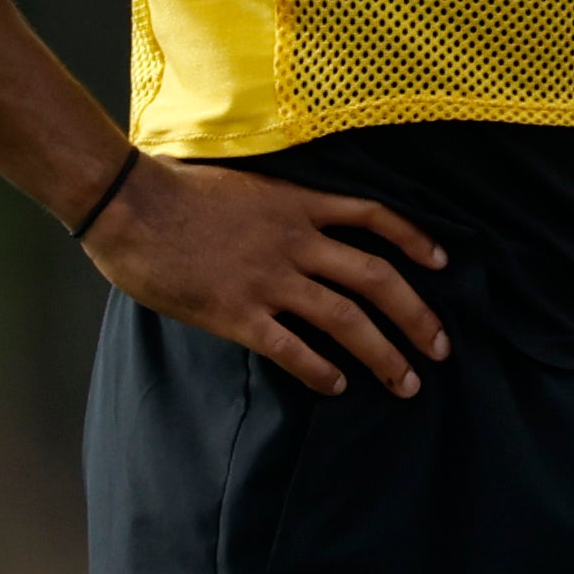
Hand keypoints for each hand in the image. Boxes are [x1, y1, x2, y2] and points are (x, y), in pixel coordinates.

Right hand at [83, 156, 451, 397]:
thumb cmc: (181, 191)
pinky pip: (290, 348)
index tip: (442, 263)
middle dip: (416, 315)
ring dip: (382, 354)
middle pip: (376, 278)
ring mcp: (269, 279)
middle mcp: (296, 241)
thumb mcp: (250, 187)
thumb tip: (309, 231)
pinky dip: (319, 370)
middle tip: (441, 347)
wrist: (131, 204)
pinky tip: (336, 386)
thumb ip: (284, 208)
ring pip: (345, 318)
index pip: (376, 216)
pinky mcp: (237, 313)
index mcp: (301, 204)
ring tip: (406, 381)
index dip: (416, 240)